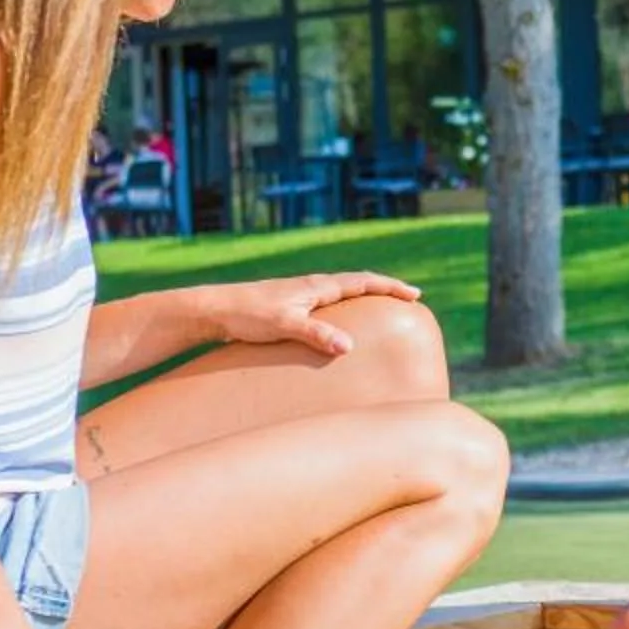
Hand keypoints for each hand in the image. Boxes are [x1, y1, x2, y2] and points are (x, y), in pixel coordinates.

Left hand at [210, 271, 420, 356]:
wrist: (214, 310)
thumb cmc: (248, 315)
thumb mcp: (285, 325)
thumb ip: (317, 334)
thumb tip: (349, 347)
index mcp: (317, 287)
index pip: (363, 282)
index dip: (389, 287)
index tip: (414, 294)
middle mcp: (312, 286)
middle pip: (356, 282)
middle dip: (383, 289)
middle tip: (407, 297)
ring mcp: (300, 295)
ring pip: (341, 290)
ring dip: (364, 295)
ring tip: (380, 307)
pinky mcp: (289, 305)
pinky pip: (327, 302)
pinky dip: (345, 306)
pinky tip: (339, 321)